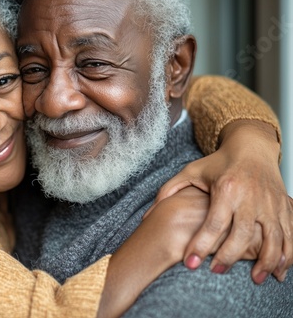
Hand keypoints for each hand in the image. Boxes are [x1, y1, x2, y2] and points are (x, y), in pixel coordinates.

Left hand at [144, 120, 292, 283]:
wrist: (251, 147)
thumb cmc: (218, 162)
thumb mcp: (190, 172)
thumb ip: (168, 191)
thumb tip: (147, 214)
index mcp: (226, 188)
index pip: (213, 222)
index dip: (201, 245)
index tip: (190, 263)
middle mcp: (250, 196)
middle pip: (242, 234)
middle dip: (228, 257)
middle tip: (215, 272)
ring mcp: (270, 202)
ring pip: (273, 238)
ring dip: (266, 262)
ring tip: (255, 279)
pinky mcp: (283, 206)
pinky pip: (291, 234)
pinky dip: (288, 254)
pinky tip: (280, 271)